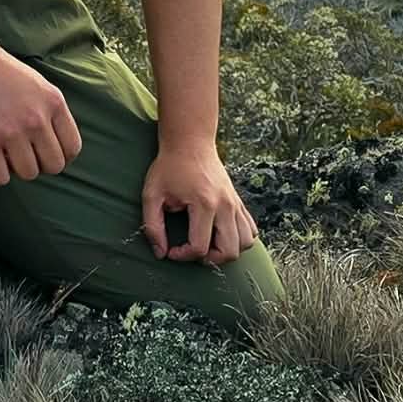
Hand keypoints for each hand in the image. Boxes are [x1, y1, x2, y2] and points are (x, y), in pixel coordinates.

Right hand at [0, 39, 82, 187]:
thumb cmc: (2, 72)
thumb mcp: (39, 85)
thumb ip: (52, 113)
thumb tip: (59, 148)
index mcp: (53, 103)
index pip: (72, 148)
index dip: (61, 156)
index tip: (46, 152)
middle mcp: (36, 119)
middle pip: (54, 166)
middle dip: (41, 164)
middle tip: (26, 153)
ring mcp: (10, 131)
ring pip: (28, 174)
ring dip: (18, 168)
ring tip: (7, 151)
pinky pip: (0, 178)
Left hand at [142, 141, 256, 264]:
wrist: (190, 141)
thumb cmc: (169, 167)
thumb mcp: (151, 194)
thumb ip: (152, 225)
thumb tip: (160, 253)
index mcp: (204, 203)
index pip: (200, 247)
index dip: (183, 256)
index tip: (171, 250)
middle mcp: (225, 205)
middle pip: (230, 251)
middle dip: (210, 260)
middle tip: (193, 251)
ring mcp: (235, 203)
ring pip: (247, 243)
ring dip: (228, 251)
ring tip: (208, 244)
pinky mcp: (239, 201)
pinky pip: (251, 229)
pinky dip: (239, 238)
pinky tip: (220, 234)